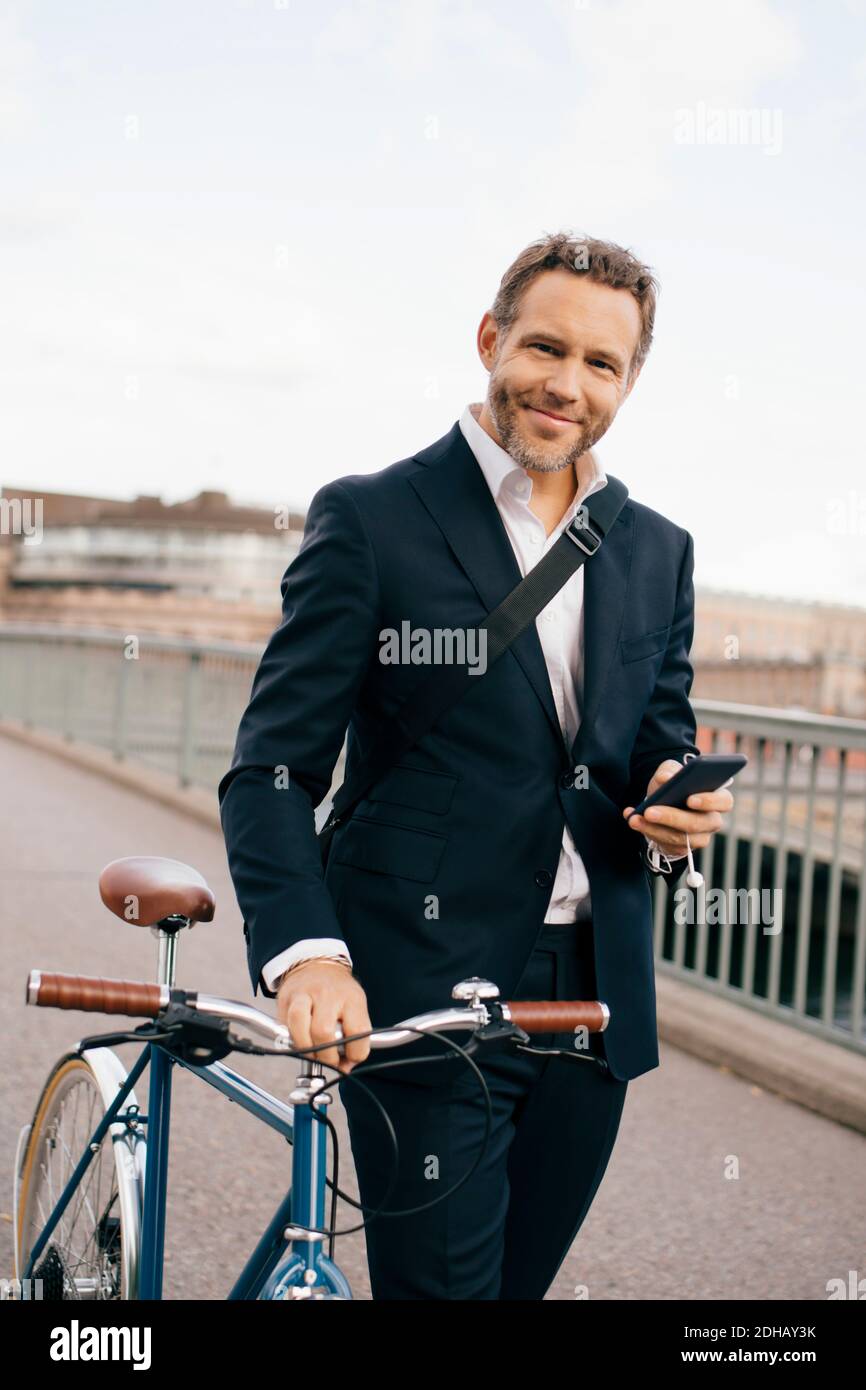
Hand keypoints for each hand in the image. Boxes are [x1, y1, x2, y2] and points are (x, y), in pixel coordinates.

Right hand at [275, 960, 371, 1076]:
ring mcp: (305, 994)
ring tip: (311, 1053)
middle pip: (324, 1032)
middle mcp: (328, 994)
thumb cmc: (338, 992)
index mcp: (352, 998)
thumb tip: (345, 1067)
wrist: (316, 965)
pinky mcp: (287, 998)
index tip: (349, 1060)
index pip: (358, 1032)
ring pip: (299, 1025)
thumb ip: (355, 1036)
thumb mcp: (355, 1007)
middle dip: (326, 1056)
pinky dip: (290, 1039)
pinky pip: (284, 1025)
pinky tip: (298, 1040)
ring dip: (305, 1048)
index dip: (354, 1054)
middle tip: (328, 1060)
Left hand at [622, 758, 732, 857]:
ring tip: (635, 817)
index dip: (709, 802)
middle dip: (672, 817)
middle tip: (650, 811)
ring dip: (654, 828)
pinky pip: (667, 845)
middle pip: (698, 823)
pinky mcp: (682, 848)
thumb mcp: (670, 771)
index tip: (690, 799)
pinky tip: (634, 820)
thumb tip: (667, 778)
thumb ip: (670, 770)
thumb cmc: (673, 784)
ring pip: (680, 838)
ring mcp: (699, 837)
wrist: (662, 801)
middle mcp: (712, 820)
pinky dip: (648, 832)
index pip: (724, 802)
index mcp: (718, 798)